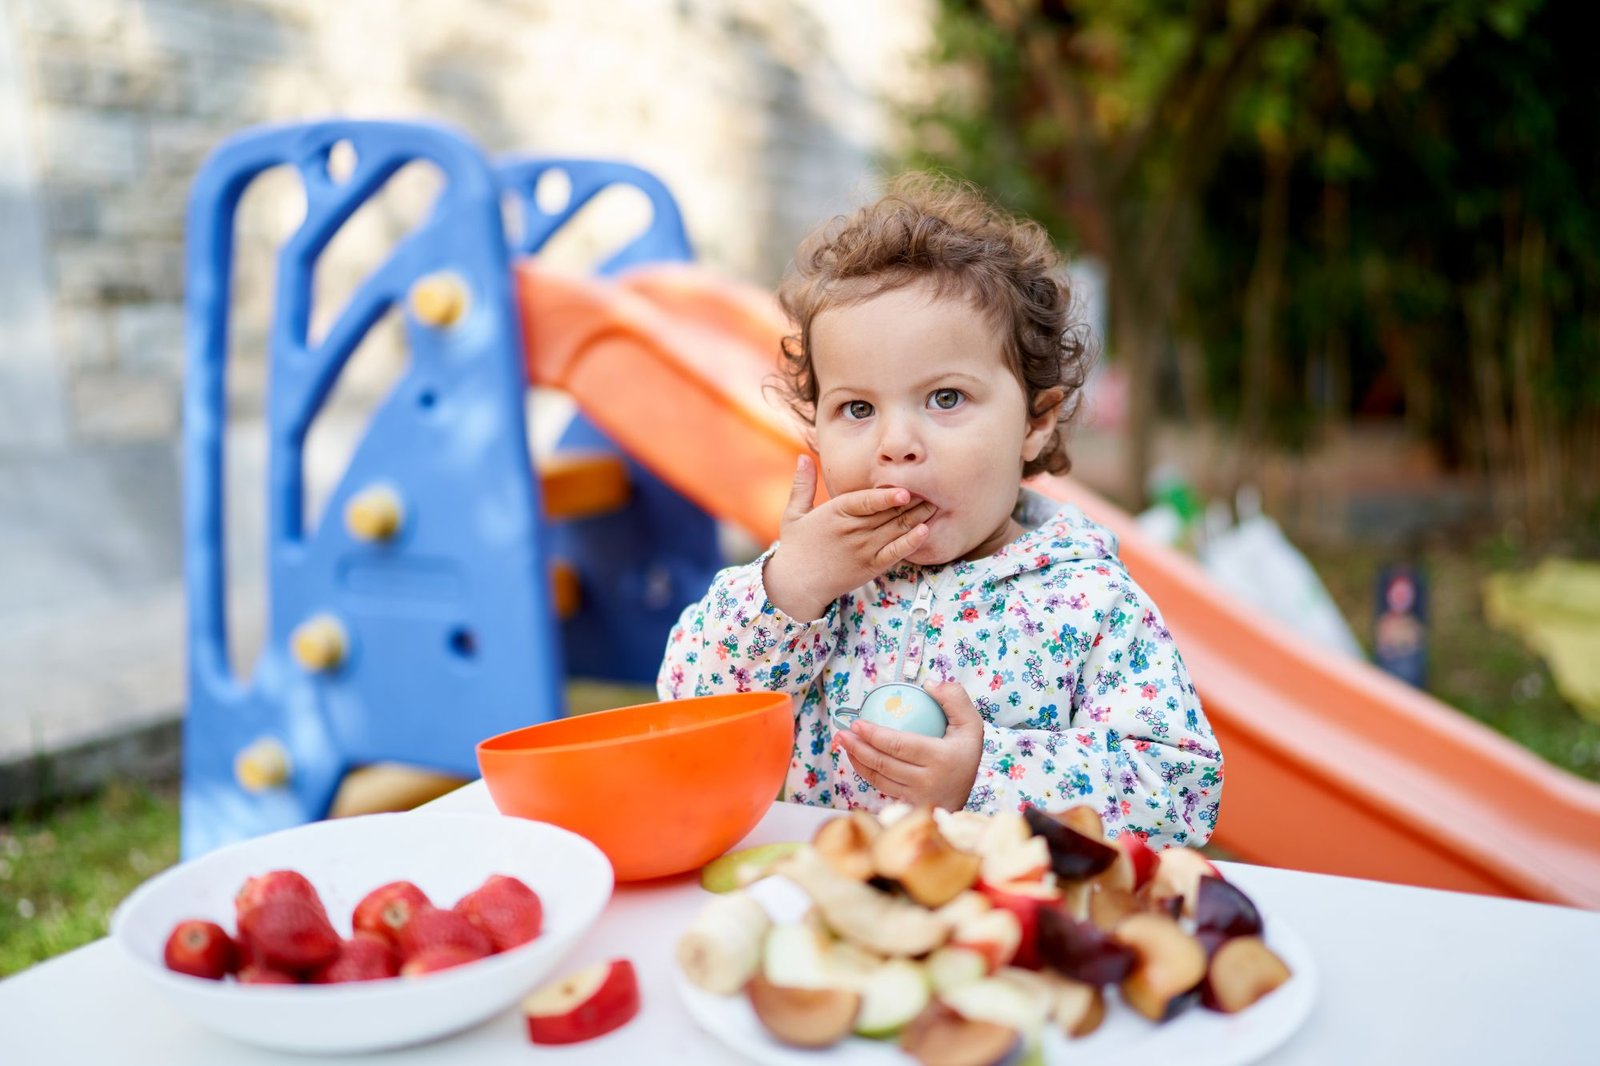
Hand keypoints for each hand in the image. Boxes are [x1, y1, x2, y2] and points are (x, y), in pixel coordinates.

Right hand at [763, 455, 935, 620]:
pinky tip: (924, 532)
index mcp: (835, 513)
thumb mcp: (793, 513)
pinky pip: (895, 553)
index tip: (904, 490)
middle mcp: (852, 531)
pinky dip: (910, 543)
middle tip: (933, 487)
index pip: (864, 502)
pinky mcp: (871, 566)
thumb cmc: (796, 546)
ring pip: (895, 530)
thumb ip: (802, 484)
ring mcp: (863, 550)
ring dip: (917, 516)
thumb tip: (802, 456)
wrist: (797, 585)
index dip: (886, 497)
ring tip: (935, 504)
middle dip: (911, 501)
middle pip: (886, 513)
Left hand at [835, 683, 984, 809]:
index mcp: (940, 758)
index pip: (900, 745)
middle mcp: (927, 781)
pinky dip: (866, 773)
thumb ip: (955, 698)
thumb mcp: (971, 724)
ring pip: (879, 778)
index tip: (857, 723)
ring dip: (857, 760)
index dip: (875, 735)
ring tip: (844, 744)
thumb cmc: (966, 755)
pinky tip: (857, 759)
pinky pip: (882, 787)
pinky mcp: (908, 804)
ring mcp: (916, 796)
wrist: (966, 794)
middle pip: (884, 763)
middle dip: (858, 747)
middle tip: (842, 733)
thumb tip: (929, 684)